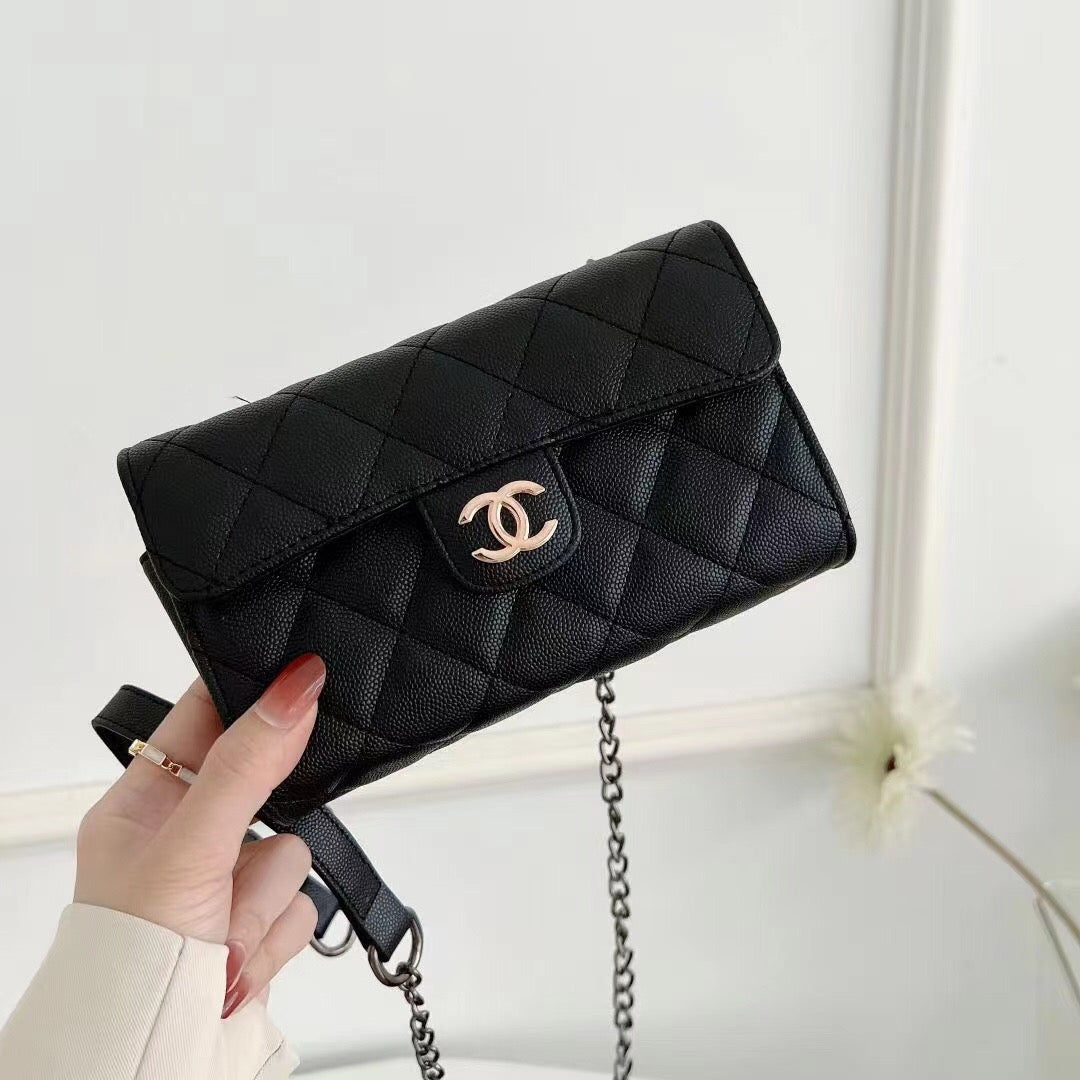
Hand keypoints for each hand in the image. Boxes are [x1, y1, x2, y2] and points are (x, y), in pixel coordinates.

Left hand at [75, 654, 325, 1018]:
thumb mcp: (189, 847)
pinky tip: (239, 958)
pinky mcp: (258, 923)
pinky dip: (275, 935)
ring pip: (291, 850)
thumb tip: (294, 690)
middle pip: (266, 789)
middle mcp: (185, 839)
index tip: (298, 675)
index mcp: (144, 805)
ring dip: (262, 901)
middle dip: (258, 837)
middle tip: (234, 858)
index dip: (249, 696)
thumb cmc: (130, 960)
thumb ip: (246, 766)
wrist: (152, 1061)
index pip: (204, 720)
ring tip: (222, 935)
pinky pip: (303, 901)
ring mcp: (225, 883)